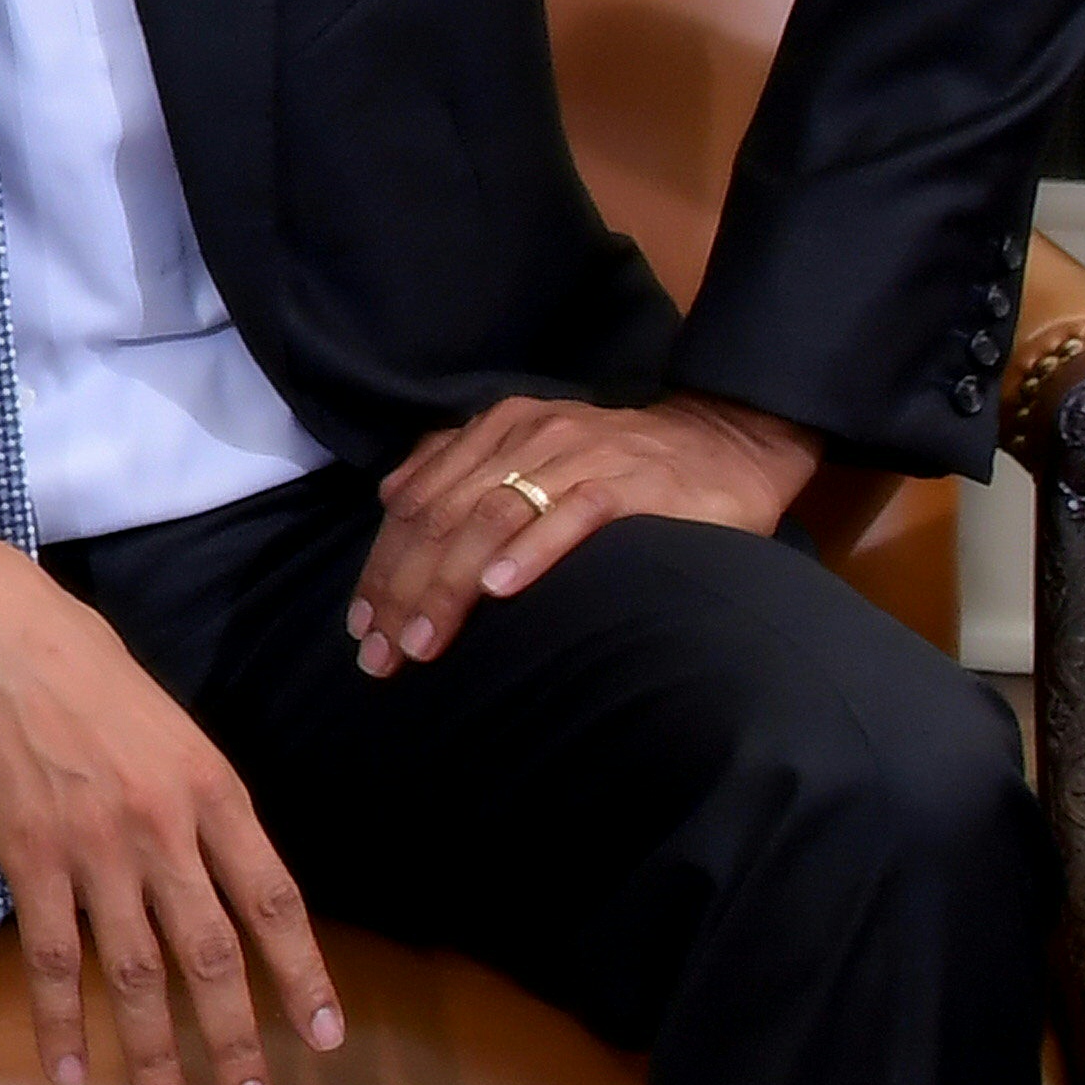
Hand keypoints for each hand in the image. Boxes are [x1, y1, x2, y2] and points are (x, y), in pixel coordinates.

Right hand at [0, 529, 346, 1084]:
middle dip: (237, 1040)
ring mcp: (94, 846)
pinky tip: (70, 1070)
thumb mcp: (174, 729)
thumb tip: (225, 880)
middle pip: (213, 953)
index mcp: (213, 790)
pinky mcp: (28, 855)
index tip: (325, 1039)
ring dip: (158, 1053)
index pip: (273, 900)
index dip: (304, 975)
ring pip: (136, 971)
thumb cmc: (89, 672)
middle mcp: (164, 826)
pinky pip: (50, 955)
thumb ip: (202, 805)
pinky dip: (60, 1019)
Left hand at [348, 391, 819, 678]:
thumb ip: (468, 478)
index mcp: (493, 431)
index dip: (382, 566)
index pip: (416, 502)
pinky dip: (531, 553)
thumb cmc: (620, 467)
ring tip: (424, 641)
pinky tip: (499, 590)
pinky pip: (572, 516)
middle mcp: (526, 437)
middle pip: (442, 515)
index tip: (360, 628)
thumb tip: (396, 510)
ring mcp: (578, 457)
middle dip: (403, 588)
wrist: (724, 442)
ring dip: (449, 585)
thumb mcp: (532, 460)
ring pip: (491, 517)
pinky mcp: (631, 483)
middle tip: (381, 654)